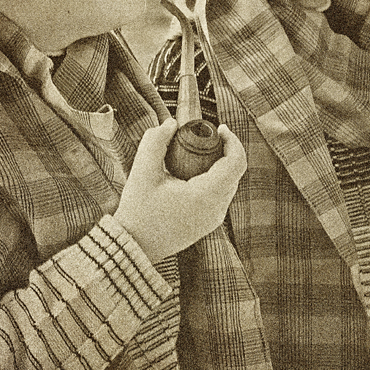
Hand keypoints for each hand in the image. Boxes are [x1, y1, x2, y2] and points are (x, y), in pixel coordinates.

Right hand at [114, 118, 246, 262]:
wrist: (133, 246)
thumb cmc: (137, 211)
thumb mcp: (142, 171)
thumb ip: (155, 141)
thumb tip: (171, 123)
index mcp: (206, 196)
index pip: (236, 163)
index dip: (233, 141)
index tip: (220, 129)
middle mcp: (217, 209)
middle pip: (235, 173)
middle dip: (226, 150)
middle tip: (209, 136)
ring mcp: (214, 219)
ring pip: (230, 184)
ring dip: (222, 165)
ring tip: (202, 152)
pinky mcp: (207, 224)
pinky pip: (221, 196)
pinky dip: (216, 179)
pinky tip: (197, 171)